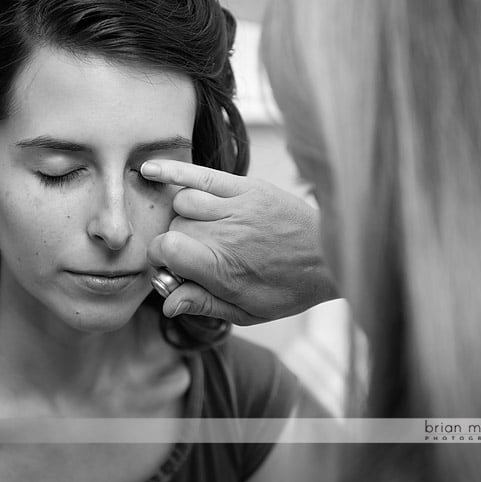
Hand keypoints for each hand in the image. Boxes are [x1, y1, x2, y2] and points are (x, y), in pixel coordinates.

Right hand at [141, 160, 337, 324]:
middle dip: (172, 242)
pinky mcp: (246, 187)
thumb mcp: (248, 312)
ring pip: (182, 201)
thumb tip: (166, 304)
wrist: (331, 255)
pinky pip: (201, 174)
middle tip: (190, 255)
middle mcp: (225, 234)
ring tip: (193, 230)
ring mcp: (236, 206)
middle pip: (173, 227)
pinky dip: (172, 171)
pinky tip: (149, 170)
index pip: (166, 251)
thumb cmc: (289, 288)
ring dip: (179, 217)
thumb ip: (204, 304)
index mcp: (222, 268)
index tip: (170, 268)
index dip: (159, 260)